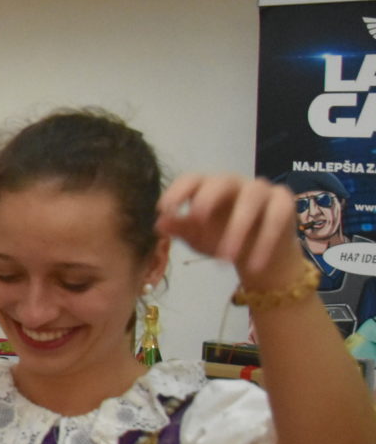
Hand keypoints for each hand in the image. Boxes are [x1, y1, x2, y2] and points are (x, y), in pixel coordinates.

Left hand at [157, 174, 306, 289]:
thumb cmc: (221, 240)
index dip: (177, 190)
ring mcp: (262, 190)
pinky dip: (265, 242)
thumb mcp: (197, 237)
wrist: (258, 257)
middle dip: (207, 199)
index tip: (164, 208)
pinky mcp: (285, 202)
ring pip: (250, 200)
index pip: (192, 179)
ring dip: (237, 230)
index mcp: (208, 187)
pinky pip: (276, 218)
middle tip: (195, 220)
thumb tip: (159, 224)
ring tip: (225, 258)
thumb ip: (180, 228)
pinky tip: (253, 264)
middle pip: (221, 181)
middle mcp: (234, 183)